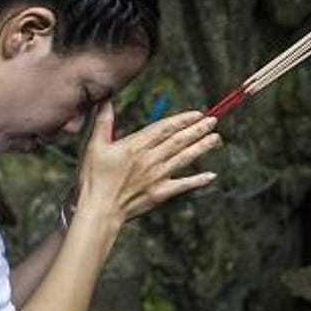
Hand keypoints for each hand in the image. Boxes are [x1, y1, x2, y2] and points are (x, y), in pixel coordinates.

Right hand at [73, 102, 220, 225]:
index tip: (197, 114)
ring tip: (216, 139)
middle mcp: (150, 159)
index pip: (164, 128)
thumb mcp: (94, 146)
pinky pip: (182, 185)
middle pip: (178, 141)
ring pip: (184, 158)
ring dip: (202, 147)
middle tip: (214, 121)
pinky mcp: (159, 193)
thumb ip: (104, 122)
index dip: (182, 120)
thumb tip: (106, 100)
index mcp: (135, 146)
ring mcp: (157, 177)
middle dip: (198, 129)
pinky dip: (198, 180)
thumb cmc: (93, 178)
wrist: (98, 210)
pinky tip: (211, 175)